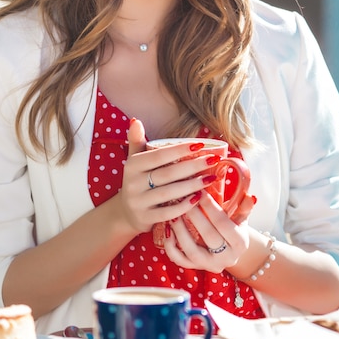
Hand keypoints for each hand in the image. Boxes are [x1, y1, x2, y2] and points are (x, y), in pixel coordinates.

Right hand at [116, 119, 220, 234]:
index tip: (201, 145)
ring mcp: (138, 203)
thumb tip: (136, 120)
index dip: (180, 150)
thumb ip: (136, 140)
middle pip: (167, 173)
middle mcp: (132, 184)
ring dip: (192, 185)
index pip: (159, 155)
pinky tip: (199, 198)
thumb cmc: (138, 181)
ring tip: (211, 178)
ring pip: (169, 193)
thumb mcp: (134, 161)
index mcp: (132, 166)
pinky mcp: (145, 219)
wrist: (125, 213)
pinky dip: (184, 206)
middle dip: (192, 166)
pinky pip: (168, 213)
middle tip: (213, 160)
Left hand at [162, 192, 249, 272]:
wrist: (228, 249)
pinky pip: (179, 260)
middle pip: (208, 237)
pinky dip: (171, 246)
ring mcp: (209, 265)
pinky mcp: (195, 268)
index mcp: (240, 243)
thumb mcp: (241, 217)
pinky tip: (167, 229)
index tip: (200, 191)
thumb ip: (244, 207)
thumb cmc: (234, 227)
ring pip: (192, 251)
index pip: (224, 224)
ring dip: (181, 231)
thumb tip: (249, 196)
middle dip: (195, 216)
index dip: (211, 207)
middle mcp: (226, 258)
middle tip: (183, 198)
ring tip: (174, 213)